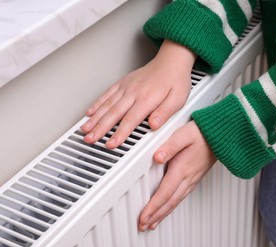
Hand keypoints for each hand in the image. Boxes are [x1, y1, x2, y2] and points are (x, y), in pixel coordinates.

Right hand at [81, 40, 195, 148]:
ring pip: (107, 104)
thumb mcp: (178, 99)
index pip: (130, 120)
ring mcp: (127, 87)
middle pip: (114, 113)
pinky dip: (97, 103)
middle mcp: (134, 92)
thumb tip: (154, 125)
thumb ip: (165, 112)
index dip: (119, 133)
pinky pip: (107, 94)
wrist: (171, 60)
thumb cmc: (176, 80)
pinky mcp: (123, 82)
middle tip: (90, 139)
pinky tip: (89, 113)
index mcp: (147, 98)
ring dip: (94, 118)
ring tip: (84, 130)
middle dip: (100, 128)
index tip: (111, 144)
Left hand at [138, 121, 216, 230]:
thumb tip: (157, 157)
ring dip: (162, 214)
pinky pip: (181, 197)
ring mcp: (192, 179)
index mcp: (182, 169)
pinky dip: (172, 207)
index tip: (143, 217)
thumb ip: (169, 146)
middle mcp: (188, 178)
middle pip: (169, 202)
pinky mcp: (195, 178)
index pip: (165, 193)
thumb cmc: (202, 133)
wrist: (221, 136)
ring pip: (175, 202)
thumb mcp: (183, 135)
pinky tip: (167, 209)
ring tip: (152, 224)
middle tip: (143, 226)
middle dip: (155, 216)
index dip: (153, 207)